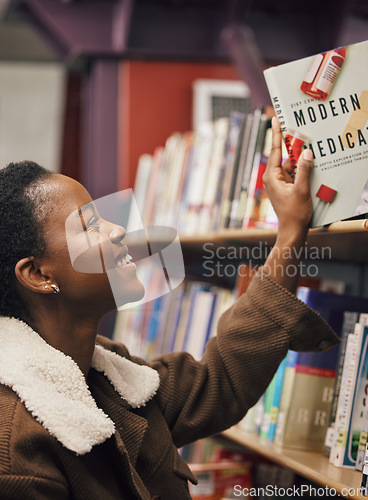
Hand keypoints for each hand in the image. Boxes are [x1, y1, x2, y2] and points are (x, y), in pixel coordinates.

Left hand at [261, 117, 313, 291]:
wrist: (292, 232)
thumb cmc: (294, 213)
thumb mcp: (302, 190)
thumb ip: (305, 170)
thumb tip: (307, 153)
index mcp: (272, 176)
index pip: (274, 150)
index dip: (276, 134)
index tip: (274, 119)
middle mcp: (272, 178)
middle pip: (286, 157)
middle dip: (297, 151)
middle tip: (306, 141)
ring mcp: (278, 183)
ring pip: (292, 166)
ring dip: (302, 165)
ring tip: (310, 169)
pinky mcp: (285, 188)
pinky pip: (294, 175)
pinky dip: (303, 173)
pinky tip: (312, 174)